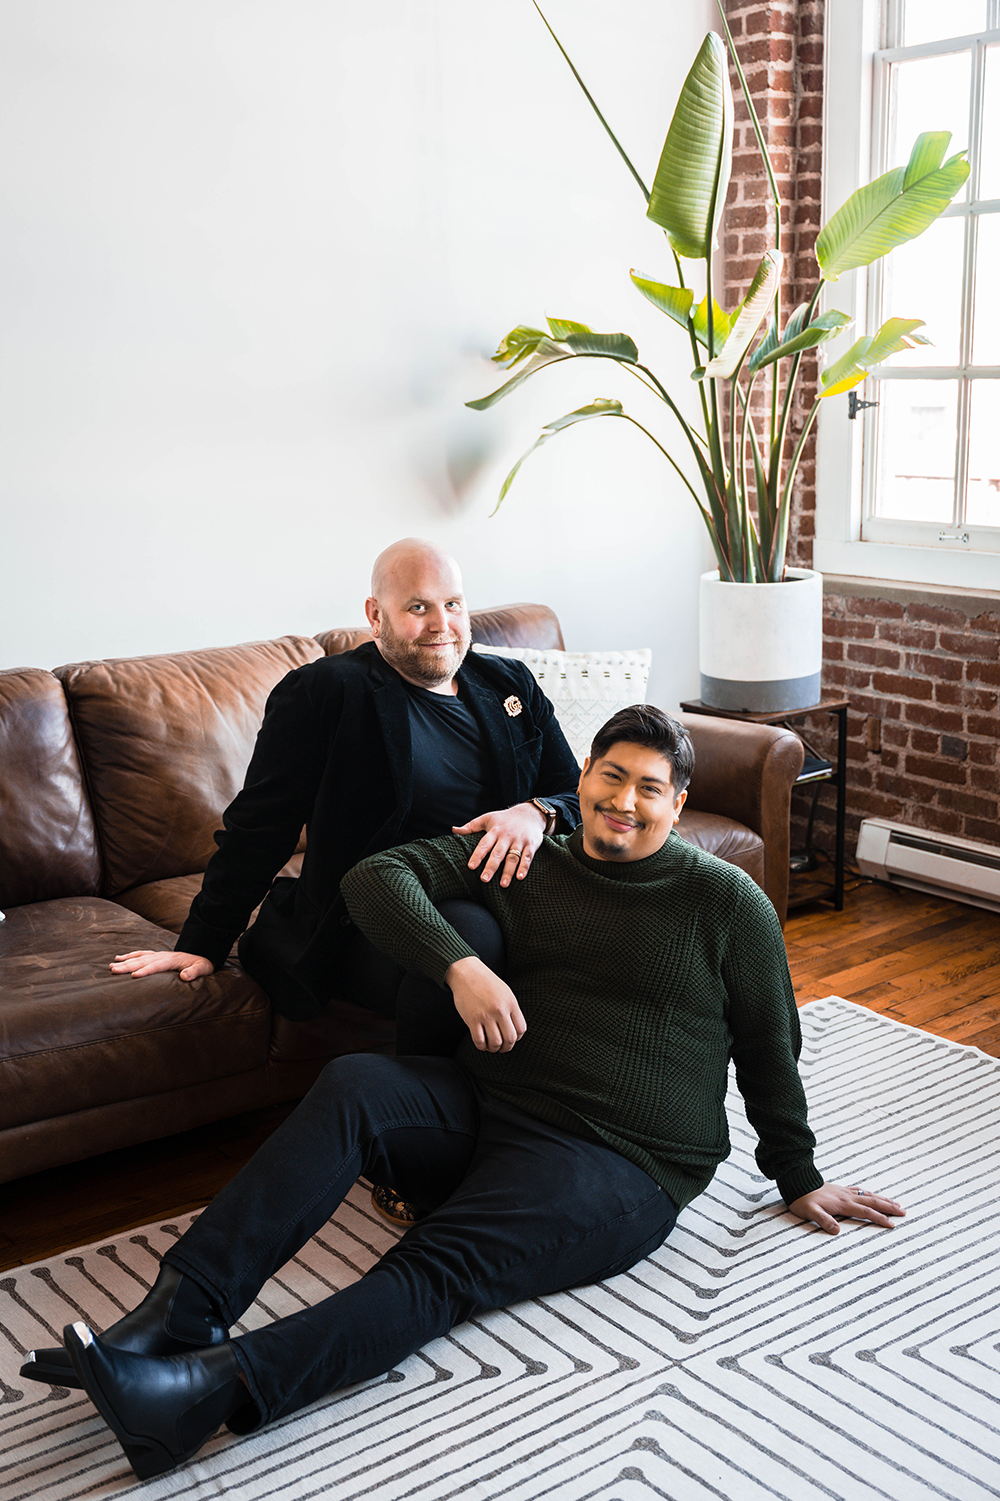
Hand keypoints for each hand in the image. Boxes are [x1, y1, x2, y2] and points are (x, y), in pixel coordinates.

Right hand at [110, 950, 215, 981]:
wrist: (202, 954)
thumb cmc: (202, 964)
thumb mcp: (203, 968)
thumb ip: (195, 972)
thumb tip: (185, 976)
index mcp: (172, 960)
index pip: (157, 966)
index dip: (146, 971)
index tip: (134, 976)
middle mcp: (163, 956)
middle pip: (143, 961)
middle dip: (128, 966)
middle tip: (114, 971)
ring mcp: (158, 954)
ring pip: (139, 957)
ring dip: (125, 961)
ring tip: (111, 967)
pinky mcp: (156, 955)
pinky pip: (140, 954)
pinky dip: (129, 955)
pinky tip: (118, 958)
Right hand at [445, 955, 525, 1052]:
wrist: (467, 973)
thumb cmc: (486, 982)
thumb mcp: (505, 992)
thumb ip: (511, 1009)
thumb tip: (514, 1029)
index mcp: (511, 1003)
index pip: (521, 1029)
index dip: (517, 1037)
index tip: (512, 1038)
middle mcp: (500, 1010)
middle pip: (510, 1039)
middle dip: (507, 1047)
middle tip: (503, 1047)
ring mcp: (486, 1015)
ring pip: (495, 1042)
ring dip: (494, 1049)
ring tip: (492, 1047)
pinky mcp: (472, 1019)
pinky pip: (479, 1041)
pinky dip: (482, 1046)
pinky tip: (482, 1044)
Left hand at [454, 802, 547, 886]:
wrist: (529, 814)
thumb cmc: (504, 819)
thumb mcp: (487, 818)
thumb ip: (471, 826)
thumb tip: (454, 830)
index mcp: (495, 831)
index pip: (484, 844)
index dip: (478, 855)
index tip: (471, 866)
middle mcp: (507, 836)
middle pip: (498, 853)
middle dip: (491, 866)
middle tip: (484, 879)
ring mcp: (519, 841)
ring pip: (513, 857)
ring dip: (508, 871)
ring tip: (503, 884)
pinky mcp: (531, 845)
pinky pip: (528, 857)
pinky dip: (524, 867)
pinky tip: (520, 877)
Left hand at [787, 1182, 905, 1234]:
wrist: (796, 1182)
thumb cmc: (803, 1200)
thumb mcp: (811, 1213)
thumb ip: (823, 1220)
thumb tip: (837, 1231)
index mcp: (843, 1204)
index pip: (866, 1212)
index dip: (880, 1218)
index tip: (893, 1225)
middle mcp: (847, 1196)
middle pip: (872, 1201)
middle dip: (889, 1207)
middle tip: (904, 1212)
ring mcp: (844, 1191)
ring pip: (869, 1195)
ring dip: (883, 1199)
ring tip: (896, 1203)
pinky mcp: (840, 1189)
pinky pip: (860, 1190)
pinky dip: (870, 1194)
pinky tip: (872, 1195)